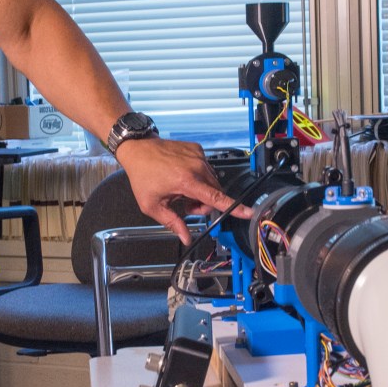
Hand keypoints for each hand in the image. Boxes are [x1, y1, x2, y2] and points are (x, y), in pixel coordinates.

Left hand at [114, 138, 250, 244]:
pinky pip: (206, 169)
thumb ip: (172, 223)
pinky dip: (198, 176)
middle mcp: (197, 167)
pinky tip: (183, 176)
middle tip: (185, 205)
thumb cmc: (143, 175)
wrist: (138, 148)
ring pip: (212, 181)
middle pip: (215, 193)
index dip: (234, 208)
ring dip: (202, 190)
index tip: (249, 212)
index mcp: (187, 181)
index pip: (216, 198)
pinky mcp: (198, 149)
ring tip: (182, 189)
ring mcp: (198, 156)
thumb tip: (185, 237)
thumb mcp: (153, 205)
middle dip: (204, 204)